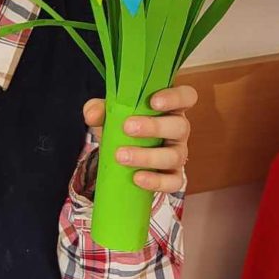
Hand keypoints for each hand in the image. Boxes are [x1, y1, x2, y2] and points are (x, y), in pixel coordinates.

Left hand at [83, 85, 197, 192]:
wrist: (119, 157)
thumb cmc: (121, 128)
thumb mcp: (108, 115)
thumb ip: (99, 109)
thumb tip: (92, 114)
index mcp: (169, 108)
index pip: (186, 96)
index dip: (175, 97)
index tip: (154, 101)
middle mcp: (178, 130)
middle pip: (180, 127)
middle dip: (154, 127)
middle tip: (127, 127)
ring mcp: (178, 154)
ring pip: (174, 156)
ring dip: (147, 156)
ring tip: (121, 156)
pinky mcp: (173, 177)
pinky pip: (173, 182)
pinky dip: (156, 182)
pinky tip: (137, 178)